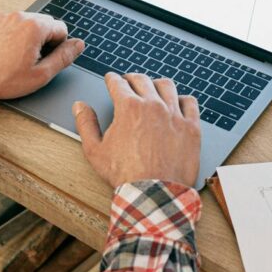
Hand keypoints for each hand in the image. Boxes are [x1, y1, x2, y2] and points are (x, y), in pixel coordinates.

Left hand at [0, 12, 83, 112]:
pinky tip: (2, 53)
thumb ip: (64, 57)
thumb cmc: (2, 80)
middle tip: (31, 61)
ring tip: (14, 58)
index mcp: (34, 27)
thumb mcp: (41, 74)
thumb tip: (78, 45)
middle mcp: (18, 16)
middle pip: (43, 23)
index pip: (61, 28)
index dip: (58, 46)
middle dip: (42, 40)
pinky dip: (8, 36)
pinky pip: (6, 24)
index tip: (46, 59)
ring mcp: (1, 17)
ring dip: (25, 37)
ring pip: (24, 23)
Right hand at [73, 73, 201, 187]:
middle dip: (132, 78)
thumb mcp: (95, 151)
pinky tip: (178, 103)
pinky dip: (182, 100)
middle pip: (142, 80)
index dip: (112, 79)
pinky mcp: (191, 127)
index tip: (111, 79)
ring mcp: (174, 115)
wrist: (154, 193)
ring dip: (156, 84)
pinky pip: (190, 103)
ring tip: (153, 88)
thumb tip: (80, 106)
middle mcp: (153, 105)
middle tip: (129, 81)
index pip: (118, 83)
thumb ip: (85, 124)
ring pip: (167, 86)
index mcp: (128, 107)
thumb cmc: (125, 175)